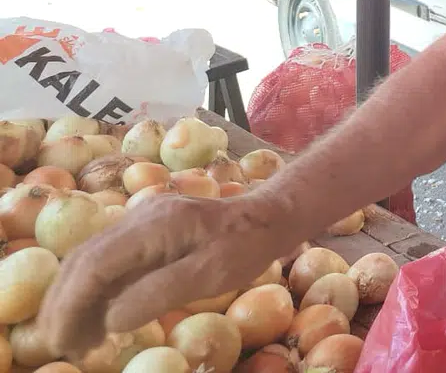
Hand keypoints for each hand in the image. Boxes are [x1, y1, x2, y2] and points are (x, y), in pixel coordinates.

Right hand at [37, 190, 298, 356]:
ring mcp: (140, 222)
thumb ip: (160, 293)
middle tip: (61, 347)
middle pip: (83, 261)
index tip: (62, 340)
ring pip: (90, 261)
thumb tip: (111, 318)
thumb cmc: (246, 245)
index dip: (71, 304)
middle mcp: (139, 218)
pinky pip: (107, 261)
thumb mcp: (211, 274)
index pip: (94, 263)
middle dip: (64, 305)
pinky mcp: (145, 232)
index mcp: (155, 225)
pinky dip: (94, 292)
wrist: (267, 216)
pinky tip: (98, 321)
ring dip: (75, 300)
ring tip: (77, 342)